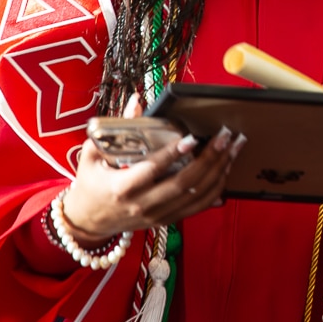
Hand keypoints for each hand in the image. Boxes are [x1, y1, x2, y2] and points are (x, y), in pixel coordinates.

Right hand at [61, 95, 242, 246]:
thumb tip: (137, 101)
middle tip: (225, 137)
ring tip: (232, 149)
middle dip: (209, 158)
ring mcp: (157, 215)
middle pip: (184, 183)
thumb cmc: (92, 182)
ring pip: (196, 196)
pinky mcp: (167, 220)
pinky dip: (215, 190)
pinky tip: (226, 171)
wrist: (89, 220)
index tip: (191, 138)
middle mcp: (142, 205)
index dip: (172, 154)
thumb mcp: (93, 153)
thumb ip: (117, 127)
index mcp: (122, 187)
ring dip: (218, 172)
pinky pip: (197, 207)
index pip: (151, 170)